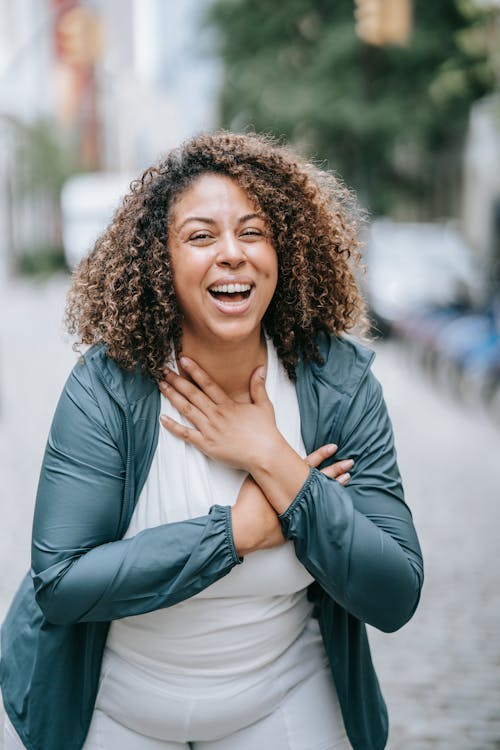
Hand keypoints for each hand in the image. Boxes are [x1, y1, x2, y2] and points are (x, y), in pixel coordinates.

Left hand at [159, 356, 280, 471]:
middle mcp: (216, 415)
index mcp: (228, 405)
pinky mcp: (206, 445)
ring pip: (187, 410)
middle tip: (163, 370)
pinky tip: (162, 419)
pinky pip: (186, 434)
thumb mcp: (264, 405)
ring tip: (161, 386)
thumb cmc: (265, 432)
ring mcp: (210, 430)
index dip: (194, 370)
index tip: (183, 360)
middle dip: (177, 381)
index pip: (207, 383)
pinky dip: (173, 426)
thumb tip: (259, 368)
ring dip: (173, 397)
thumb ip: (258, 386)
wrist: (265, 455)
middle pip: (193, 394)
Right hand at [231, 444, 353, 554]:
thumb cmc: (249, 502)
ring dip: (337, 486)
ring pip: (324, 495)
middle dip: (337, 469)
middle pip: (322, 478)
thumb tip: (265, 461)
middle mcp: (299, 493)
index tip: (334, 447)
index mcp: (289, 480)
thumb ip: (264, 469)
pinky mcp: (300, 523)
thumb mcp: (255, 478)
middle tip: (350, 462)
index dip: (322, 454)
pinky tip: (339, 505)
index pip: (309, 463)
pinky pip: (318, 514)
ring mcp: (302, 508)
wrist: (248, 526)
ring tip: (348, 478)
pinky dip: (329, 509)